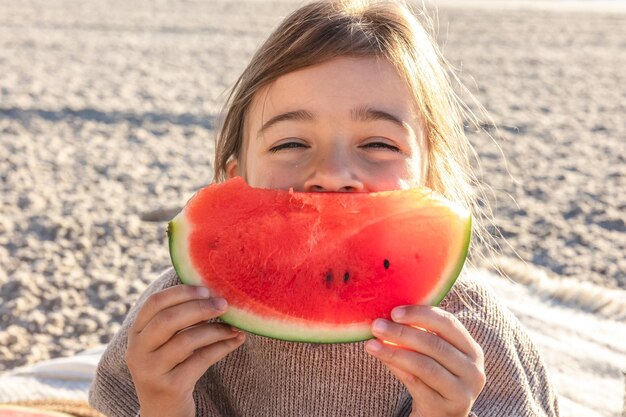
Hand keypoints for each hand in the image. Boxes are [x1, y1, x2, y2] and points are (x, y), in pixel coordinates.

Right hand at [126, 285, 244, 416]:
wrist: (164, 411)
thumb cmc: (171, 366)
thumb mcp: (164, 342)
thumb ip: (177, 318)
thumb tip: (212, 292)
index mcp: (136, 333)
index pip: (154, 303)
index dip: (181, 292)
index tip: (206, 289)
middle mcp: (137, 351)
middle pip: (169, 320)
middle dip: (200, 308)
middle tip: (224, 304)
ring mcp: (151, 371)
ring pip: (186, 340)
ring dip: (215, 329)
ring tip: (234, 325)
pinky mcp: (170, 386)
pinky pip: (201, 360)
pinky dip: (222, 347)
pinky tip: (236, 340)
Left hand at [365, 305, 484, 416]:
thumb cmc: (434, 379)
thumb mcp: (436, 356)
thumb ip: (422, 335)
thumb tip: (390, 315)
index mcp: (472, 351)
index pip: (448, 323)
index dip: (420, 314)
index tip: (394, 312)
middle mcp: (473, 371)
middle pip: (434, 344)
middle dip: (401, 332)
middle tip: (377, 326)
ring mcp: (462, 392)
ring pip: (424, 365)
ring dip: (394, 352)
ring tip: (372, 344)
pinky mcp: (445, 408)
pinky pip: (416, 383)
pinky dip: (396, 368)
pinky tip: (381, 358)